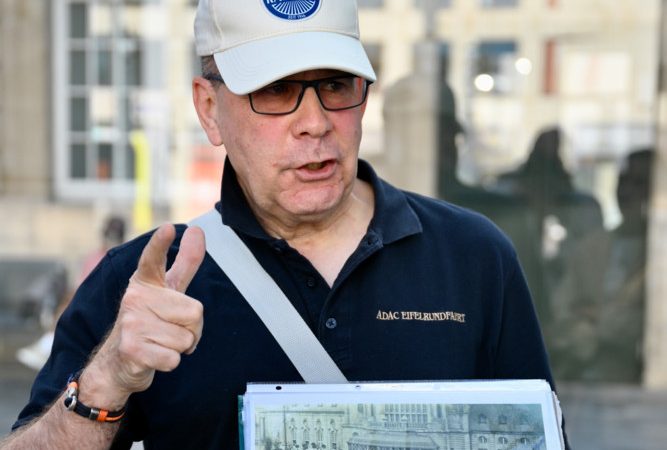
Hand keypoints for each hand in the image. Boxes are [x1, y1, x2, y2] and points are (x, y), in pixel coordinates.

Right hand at [82, 224, 205, 405]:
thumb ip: (184, 263)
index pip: (153, 260)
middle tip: (170, 330)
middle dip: (192, 329)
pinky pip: (175, 358)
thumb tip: (198, 229)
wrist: (116, 363)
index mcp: (145, 282)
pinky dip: (170, 362)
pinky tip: (153, 357)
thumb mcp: (167, 291)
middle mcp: (135, 298)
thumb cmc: (149, 322)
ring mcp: (131, 323)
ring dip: (180, 347)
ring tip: (159, 343)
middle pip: (195, 313)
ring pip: (186, 339)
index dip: (159, 244)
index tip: (167, 229)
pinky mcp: (132, 349)